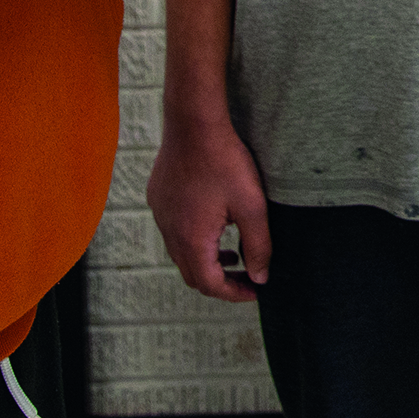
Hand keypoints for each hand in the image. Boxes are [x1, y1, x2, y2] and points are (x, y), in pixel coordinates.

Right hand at [146, 110, 270, 303]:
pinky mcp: (158, 197)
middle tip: (245, 277)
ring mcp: (160, 214)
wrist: (194, 123)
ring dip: (205, 260)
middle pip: (192, 274)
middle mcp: (170, 232)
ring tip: (231, 254)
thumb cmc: (225, 162)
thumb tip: (260, 278)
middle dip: (220, 282)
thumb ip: (258, 246)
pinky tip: (213, 223)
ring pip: (180, 253)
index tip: (254, 291)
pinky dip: (193, 239)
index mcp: (191, 240)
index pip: (210, 285)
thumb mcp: (252, 206)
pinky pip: (173, 230)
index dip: (234, 293)